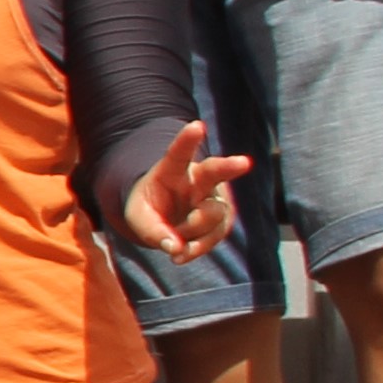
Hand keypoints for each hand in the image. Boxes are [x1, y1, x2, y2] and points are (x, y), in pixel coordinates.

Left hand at [122, 119, 251, 261]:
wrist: (161, 219)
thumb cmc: (148, 210)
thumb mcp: (138, 218)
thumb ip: (152, 230)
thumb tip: (175, 248)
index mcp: (172, 171)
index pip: (178, 154)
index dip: (187, 140)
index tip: (197, 126)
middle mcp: (198, 180)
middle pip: (214, 171)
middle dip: (229, 167)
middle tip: (244, 162)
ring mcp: (213, 199)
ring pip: (213, 213)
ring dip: (191, 231)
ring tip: (171, 244)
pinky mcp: (222, 220)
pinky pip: (215, 236)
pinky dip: (197, 249)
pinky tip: (179, 257)